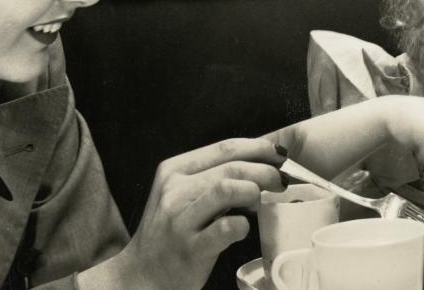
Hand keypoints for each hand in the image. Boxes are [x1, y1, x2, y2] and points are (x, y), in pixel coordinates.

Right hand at [90, 139, 284, 288]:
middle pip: (232, 167)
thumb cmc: (170, 234)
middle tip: (281, 182)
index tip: (279, 155)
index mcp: (173, 171)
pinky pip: (227, 227)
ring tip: (261, 202)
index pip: (224, 148)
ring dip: (254, 193)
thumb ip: (213, 178)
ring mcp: (180, 220)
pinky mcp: (190, 248)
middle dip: (265, 171)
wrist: (142, 275)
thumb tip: (262, 164)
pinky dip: (244, 225)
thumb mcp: (182, 195)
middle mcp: (174, 191)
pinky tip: (243, 228)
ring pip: (228, 189)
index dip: (258, 148)